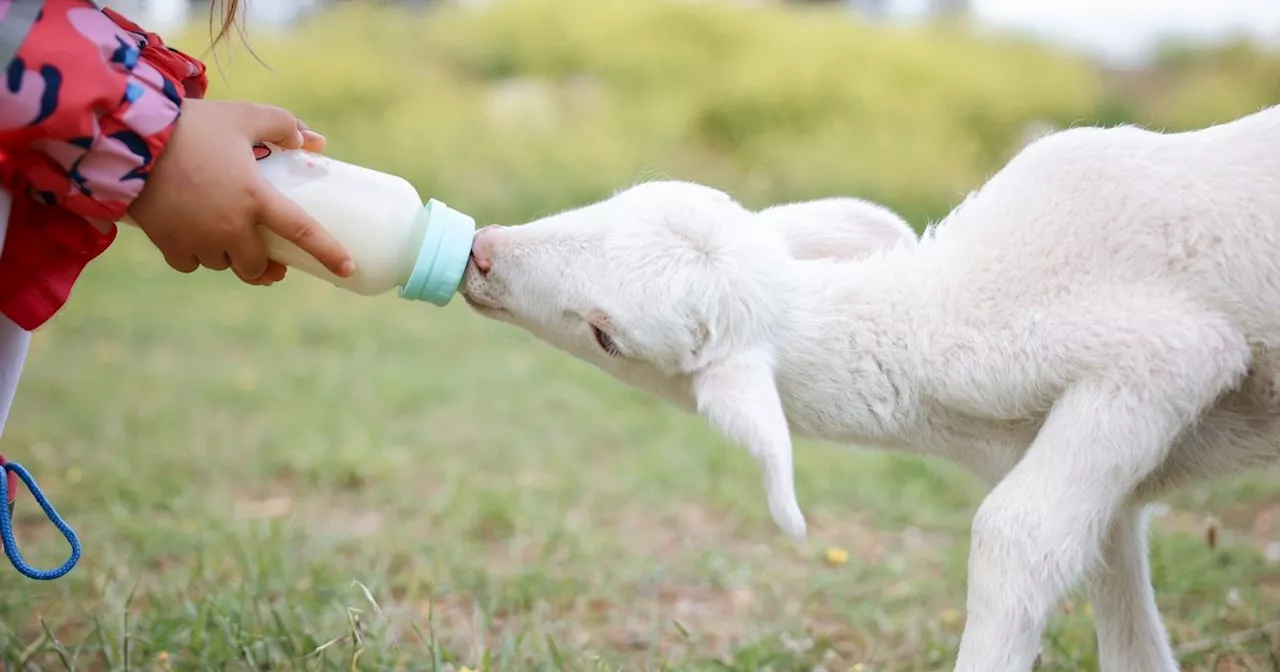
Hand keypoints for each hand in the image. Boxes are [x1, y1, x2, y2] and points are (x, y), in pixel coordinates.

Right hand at [127, 99, 353, 285]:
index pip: (304, 232)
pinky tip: (196, 242)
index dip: (329, 253)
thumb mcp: (244, 115)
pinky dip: (196, 257)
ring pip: (222, 265)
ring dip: (230, 258)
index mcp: (255, 199)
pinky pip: (189, 263)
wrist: (128, 137)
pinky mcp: (167, 242)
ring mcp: (197, 239)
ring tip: (230, 241)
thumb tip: (315, 142)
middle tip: (273, 262)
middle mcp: (229, 227)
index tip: (348, 268)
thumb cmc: (193, 124)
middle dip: (266, 268)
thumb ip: (283, 125)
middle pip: (257, 267)